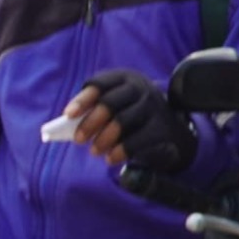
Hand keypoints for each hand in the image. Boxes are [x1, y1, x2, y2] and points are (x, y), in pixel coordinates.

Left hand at [69, 67, 192, 175]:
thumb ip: (94, 111)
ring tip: (94, 151)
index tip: (68, 115)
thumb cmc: (130, 117)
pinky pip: (138, 139)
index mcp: (124, 79)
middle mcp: (141, 88)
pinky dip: (121, 150)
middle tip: (78, 140)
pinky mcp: (163, 127)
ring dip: (104, 138)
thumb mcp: (114, 108)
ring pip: (123, 120)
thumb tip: (69, 125)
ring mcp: (155, 107)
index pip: (100, 84)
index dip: (83, 100)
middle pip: (110, 102)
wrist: (170, 131)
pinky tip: (111, 158)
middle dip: (91, 122)